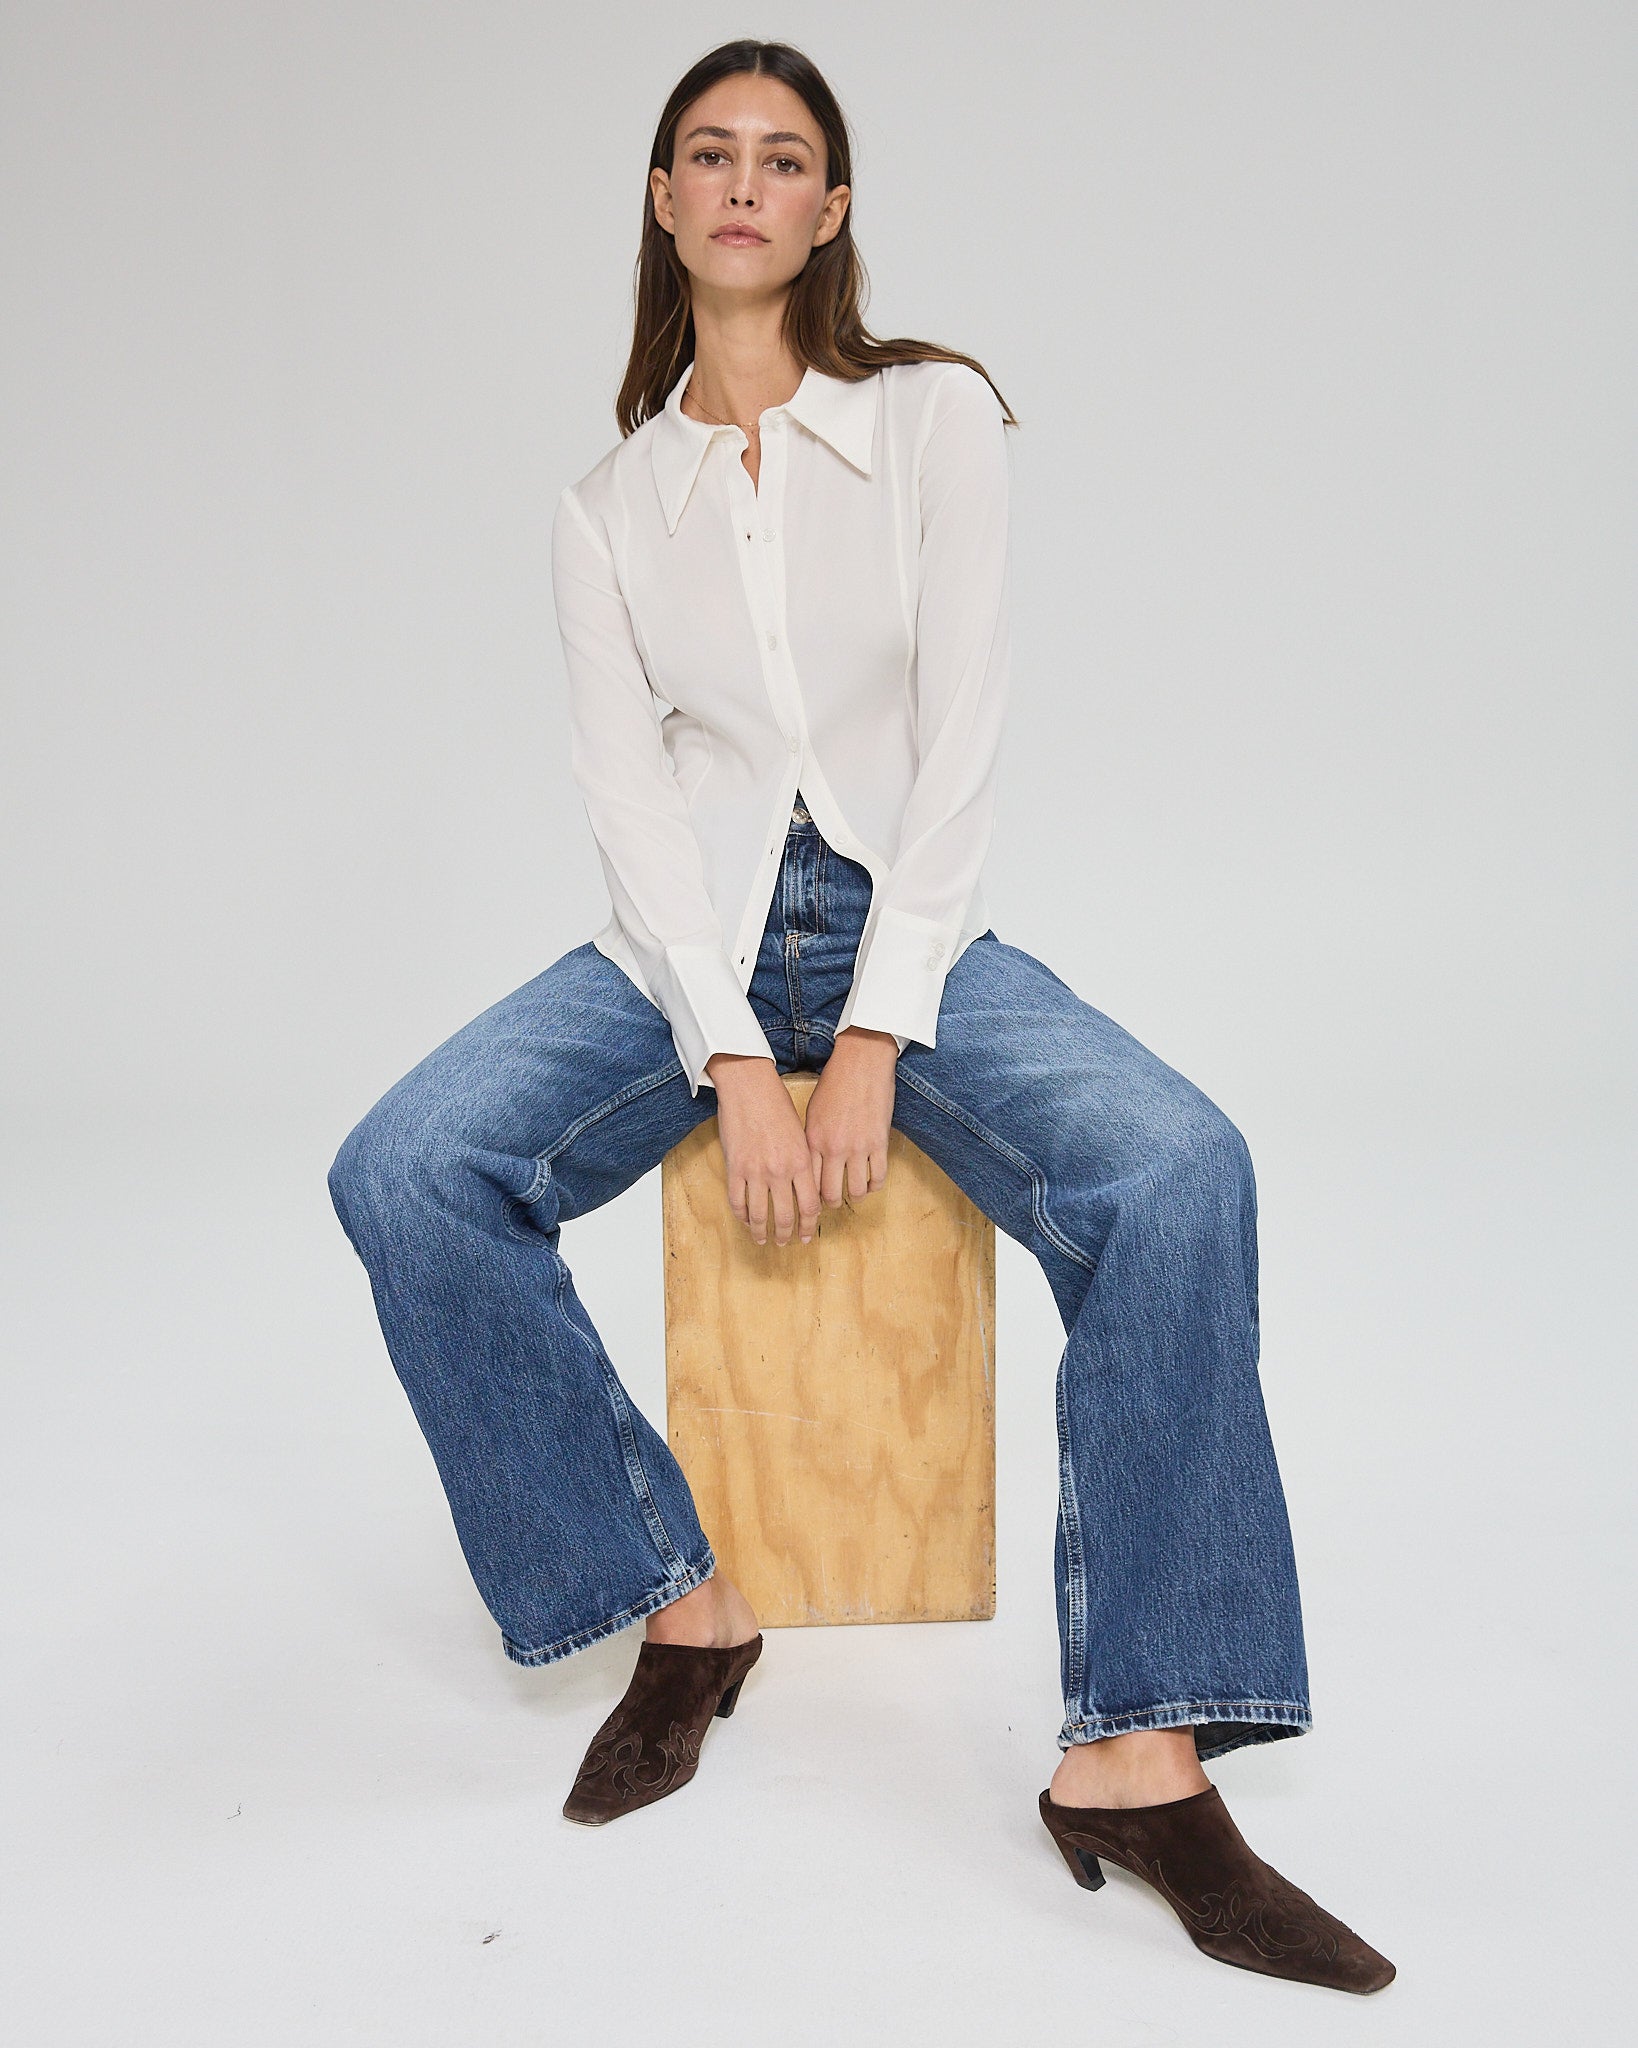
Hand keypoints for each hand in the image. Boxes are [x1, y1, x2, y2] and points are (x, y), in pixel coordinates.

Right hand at [704, 1053, 820, 1247]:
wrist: (749, 1086)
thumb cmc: (777, 1105)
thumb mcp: (801, 1134)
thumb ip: (804, 1163)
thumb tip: (806, 1190)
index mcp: (802, 1162)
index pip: (810, 1206)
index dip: (808, 1225)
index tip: (806, 1235)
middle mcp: (780, 1170)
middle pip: (785, 1216)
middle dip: (786, 1234)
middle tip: (785, 1243)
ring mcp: (755, 1171)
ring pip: (759, 1215)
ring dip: (762, 1232)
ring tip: (763, 1240)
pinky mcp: (734, 1167)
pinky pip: (737, 1202)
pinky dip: (742, 1216)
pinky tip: (745, 1221)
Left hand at [802, 1026, 897, 1208]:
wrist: (861, 1062)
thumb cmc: (835, 1082)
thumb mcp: (813, 1112)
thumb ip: (812, 1140)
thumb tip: (812, 1164)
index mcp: (813, 1140)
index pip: (808, 1182)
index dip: (811, 1196)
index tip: (814, 1198)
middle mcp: (834, 1148)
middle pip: (830, 1194)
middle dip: (831, 1204)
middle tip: (833, 1202)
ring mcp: (858, 1147)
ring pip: (856, 1190)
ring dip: (856, 1196)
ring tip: (855, 1193)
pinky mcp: (879, 1142)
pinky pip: (878, 1176)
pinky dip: (875, 1185)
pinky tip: (872, 1182)